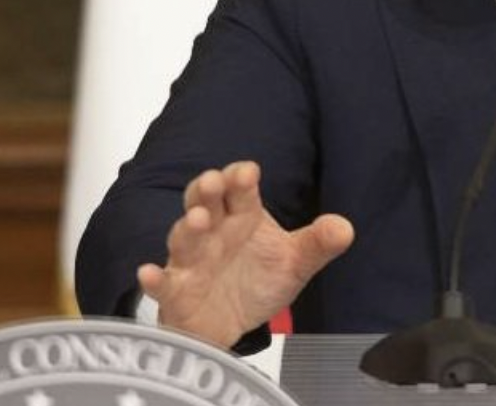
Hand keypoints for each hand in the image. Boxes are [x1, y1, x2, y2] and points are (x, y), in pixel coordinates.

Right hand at [136, 161, 352, 347]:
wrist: (231, 324)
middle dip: (206, 191)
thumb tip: (345, 228)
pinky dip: (155, 279)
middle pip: (205, 204)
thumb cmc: (256, 281)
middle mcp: (213, 233)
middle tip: (212, 181)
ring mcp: (191, 261)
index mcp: (241, 218)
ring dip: (187, 227)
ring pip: (183, 239)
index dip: (239, 179)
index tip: (247, 172)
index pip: (239, 191)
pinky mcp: (176, 292)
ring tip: (197, 219)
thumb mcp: (294, 263)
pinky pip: (162, 283)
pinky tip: (150, 273)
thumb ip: (317, 244)